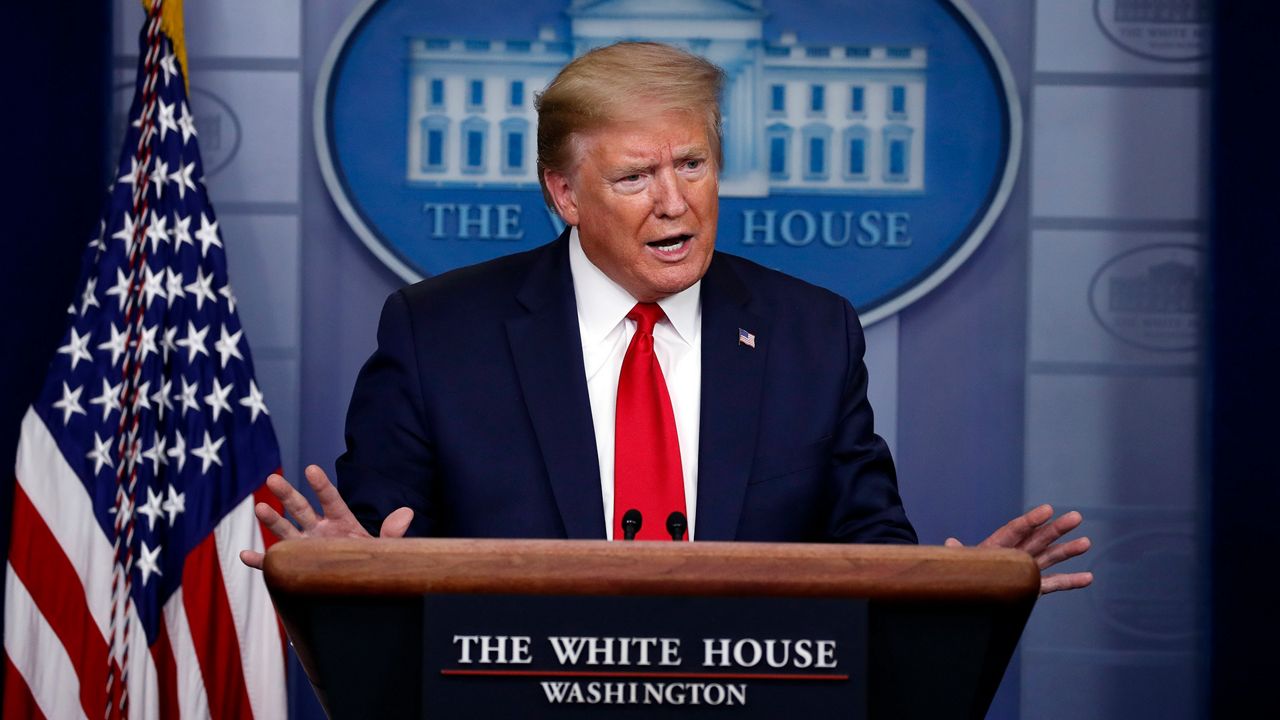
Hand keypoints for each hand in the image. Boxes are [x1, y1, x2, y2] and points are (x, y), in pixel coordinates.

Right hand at [239, 464, 413, 569]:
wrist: (361, 590)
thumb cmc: (372, 564)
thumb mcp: (384, 549)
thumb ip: (392, 533)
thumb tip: (406, 513)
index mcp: (341, 521)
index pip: (330, 499)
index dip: (321, 486)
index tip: (311, 469)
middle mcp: (319, 531)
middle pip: (301, 509)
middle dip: (287, 494)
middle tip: (272, 478)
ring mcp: (305, 548)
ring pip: (285, 531)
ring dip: (272, 520)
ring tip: (259, 507)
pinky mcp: (295, 567)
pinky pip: (275, 563)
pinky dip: (260, 561)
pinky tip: (245, 554)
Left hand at [945, 504, 1092, 594]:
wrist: (967, 587)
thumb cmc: (961, 572)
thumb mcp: (957, 563)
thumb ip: (957, 554)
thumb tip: (950, 543)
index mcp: (996, 546)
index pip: (1015, 531)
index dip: (1030, 521)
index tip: (1047, 510)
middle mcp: (1015, 554)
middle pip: (1037, 539)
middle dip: (1056, 529)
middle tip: (1076, 517)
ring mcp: (1026, 569)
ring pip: (1050, 558)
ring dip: (1068, 551)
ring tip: (1086, 542)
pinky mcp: (1033, 586)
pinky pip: (1054, 583)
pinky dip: (1070, 581)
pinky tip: (1088, 578)